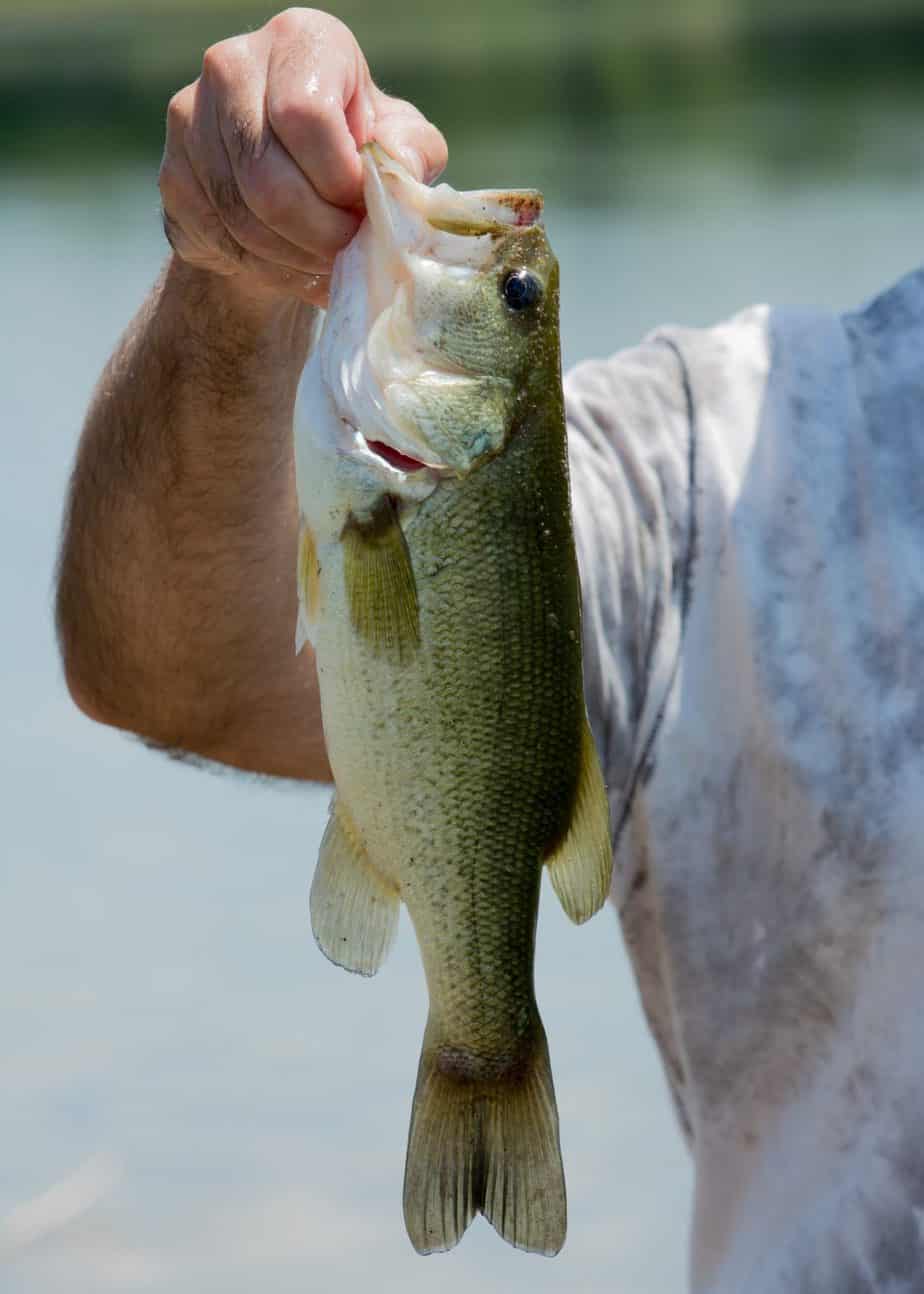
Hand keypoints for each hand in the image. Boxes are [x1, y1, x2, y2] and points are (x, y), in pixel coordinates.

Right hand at [159, 8, 446, 308]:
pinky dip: (265, 270)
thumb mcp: (397, 142)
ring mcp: (190, 119)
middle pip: (269, 182)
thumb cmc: (355, 148)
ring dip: (295, 260)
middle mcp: (233, 65)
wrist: (291, 173)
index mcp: (300, 40)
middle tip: (347, 254)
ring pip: (243, 220)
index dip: (339, 183)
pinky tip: (293, 267)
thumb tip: (401, 172)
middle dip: (319, 236)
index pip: (306, 117)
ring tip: (326, 266)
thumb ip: (409, 152)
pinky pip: (220, 241)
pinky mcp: (172, 174)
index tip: (362, 210)